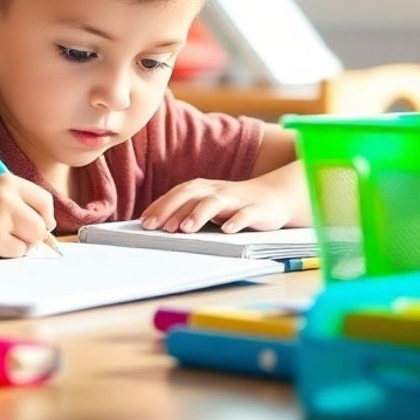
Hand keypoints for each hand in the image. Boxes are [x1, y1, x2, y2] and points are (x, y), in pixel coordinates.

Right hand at [0, 175, 56, 258]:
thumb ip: (19, 201)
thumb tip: (49, 227)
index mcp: (6, 181)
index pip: (44, 201)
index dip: (46, 216)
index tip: (42, 224)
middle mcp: (5, 198)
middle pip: (41, 225)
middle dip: (33, 235)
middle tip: (16, 236)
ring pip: (30, 242)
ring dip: (17, 245)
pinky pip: (14, 253)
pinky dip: (5, 253)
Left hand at [140, 176, 296, 234]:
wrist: (275, 196)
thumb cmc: (235, 204)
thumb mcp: (209, 205)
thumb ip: (188, 211)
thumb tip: (160, 225)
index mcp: (203, 189)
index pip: (177, 194)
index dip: (159, 206)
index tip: (143, 222)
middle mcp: (217, 190)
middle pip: (190, 195)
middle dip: (171, 209)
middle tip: (156, 227)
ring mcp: (237, 199)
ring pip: (215, 203)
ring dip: (198, 214)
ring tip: (185, 229)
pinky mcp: (256, 210)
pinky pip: (246, 214)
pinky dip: (236, 221)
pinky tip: (227, 230)